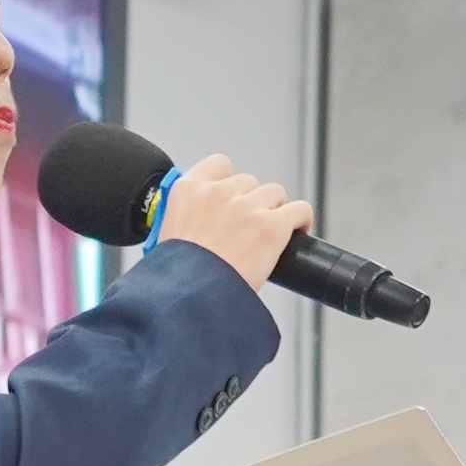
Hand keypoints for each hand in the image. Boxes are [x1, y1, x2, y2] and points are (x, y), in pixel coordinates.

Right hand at [152, 154, 306, 290]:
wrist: (188, 300)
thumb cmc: (176, 279)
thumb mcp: (165, 236)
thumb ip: (185, 218)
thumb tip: (200, 225)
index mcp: (188, 190)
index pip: (218, 165)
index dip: (230, 182)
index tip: (232, 198)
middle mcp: (218, 193)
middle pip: (249, 182)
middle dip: (251, 202)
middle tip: (247, 229)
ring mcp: (246, 208)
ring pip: (275, 193)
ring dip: (274, 211)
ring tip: (268, 235)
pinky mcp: (271, 226)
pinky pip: (299, 209)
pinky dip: (300, 220)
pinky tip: (296, 232)